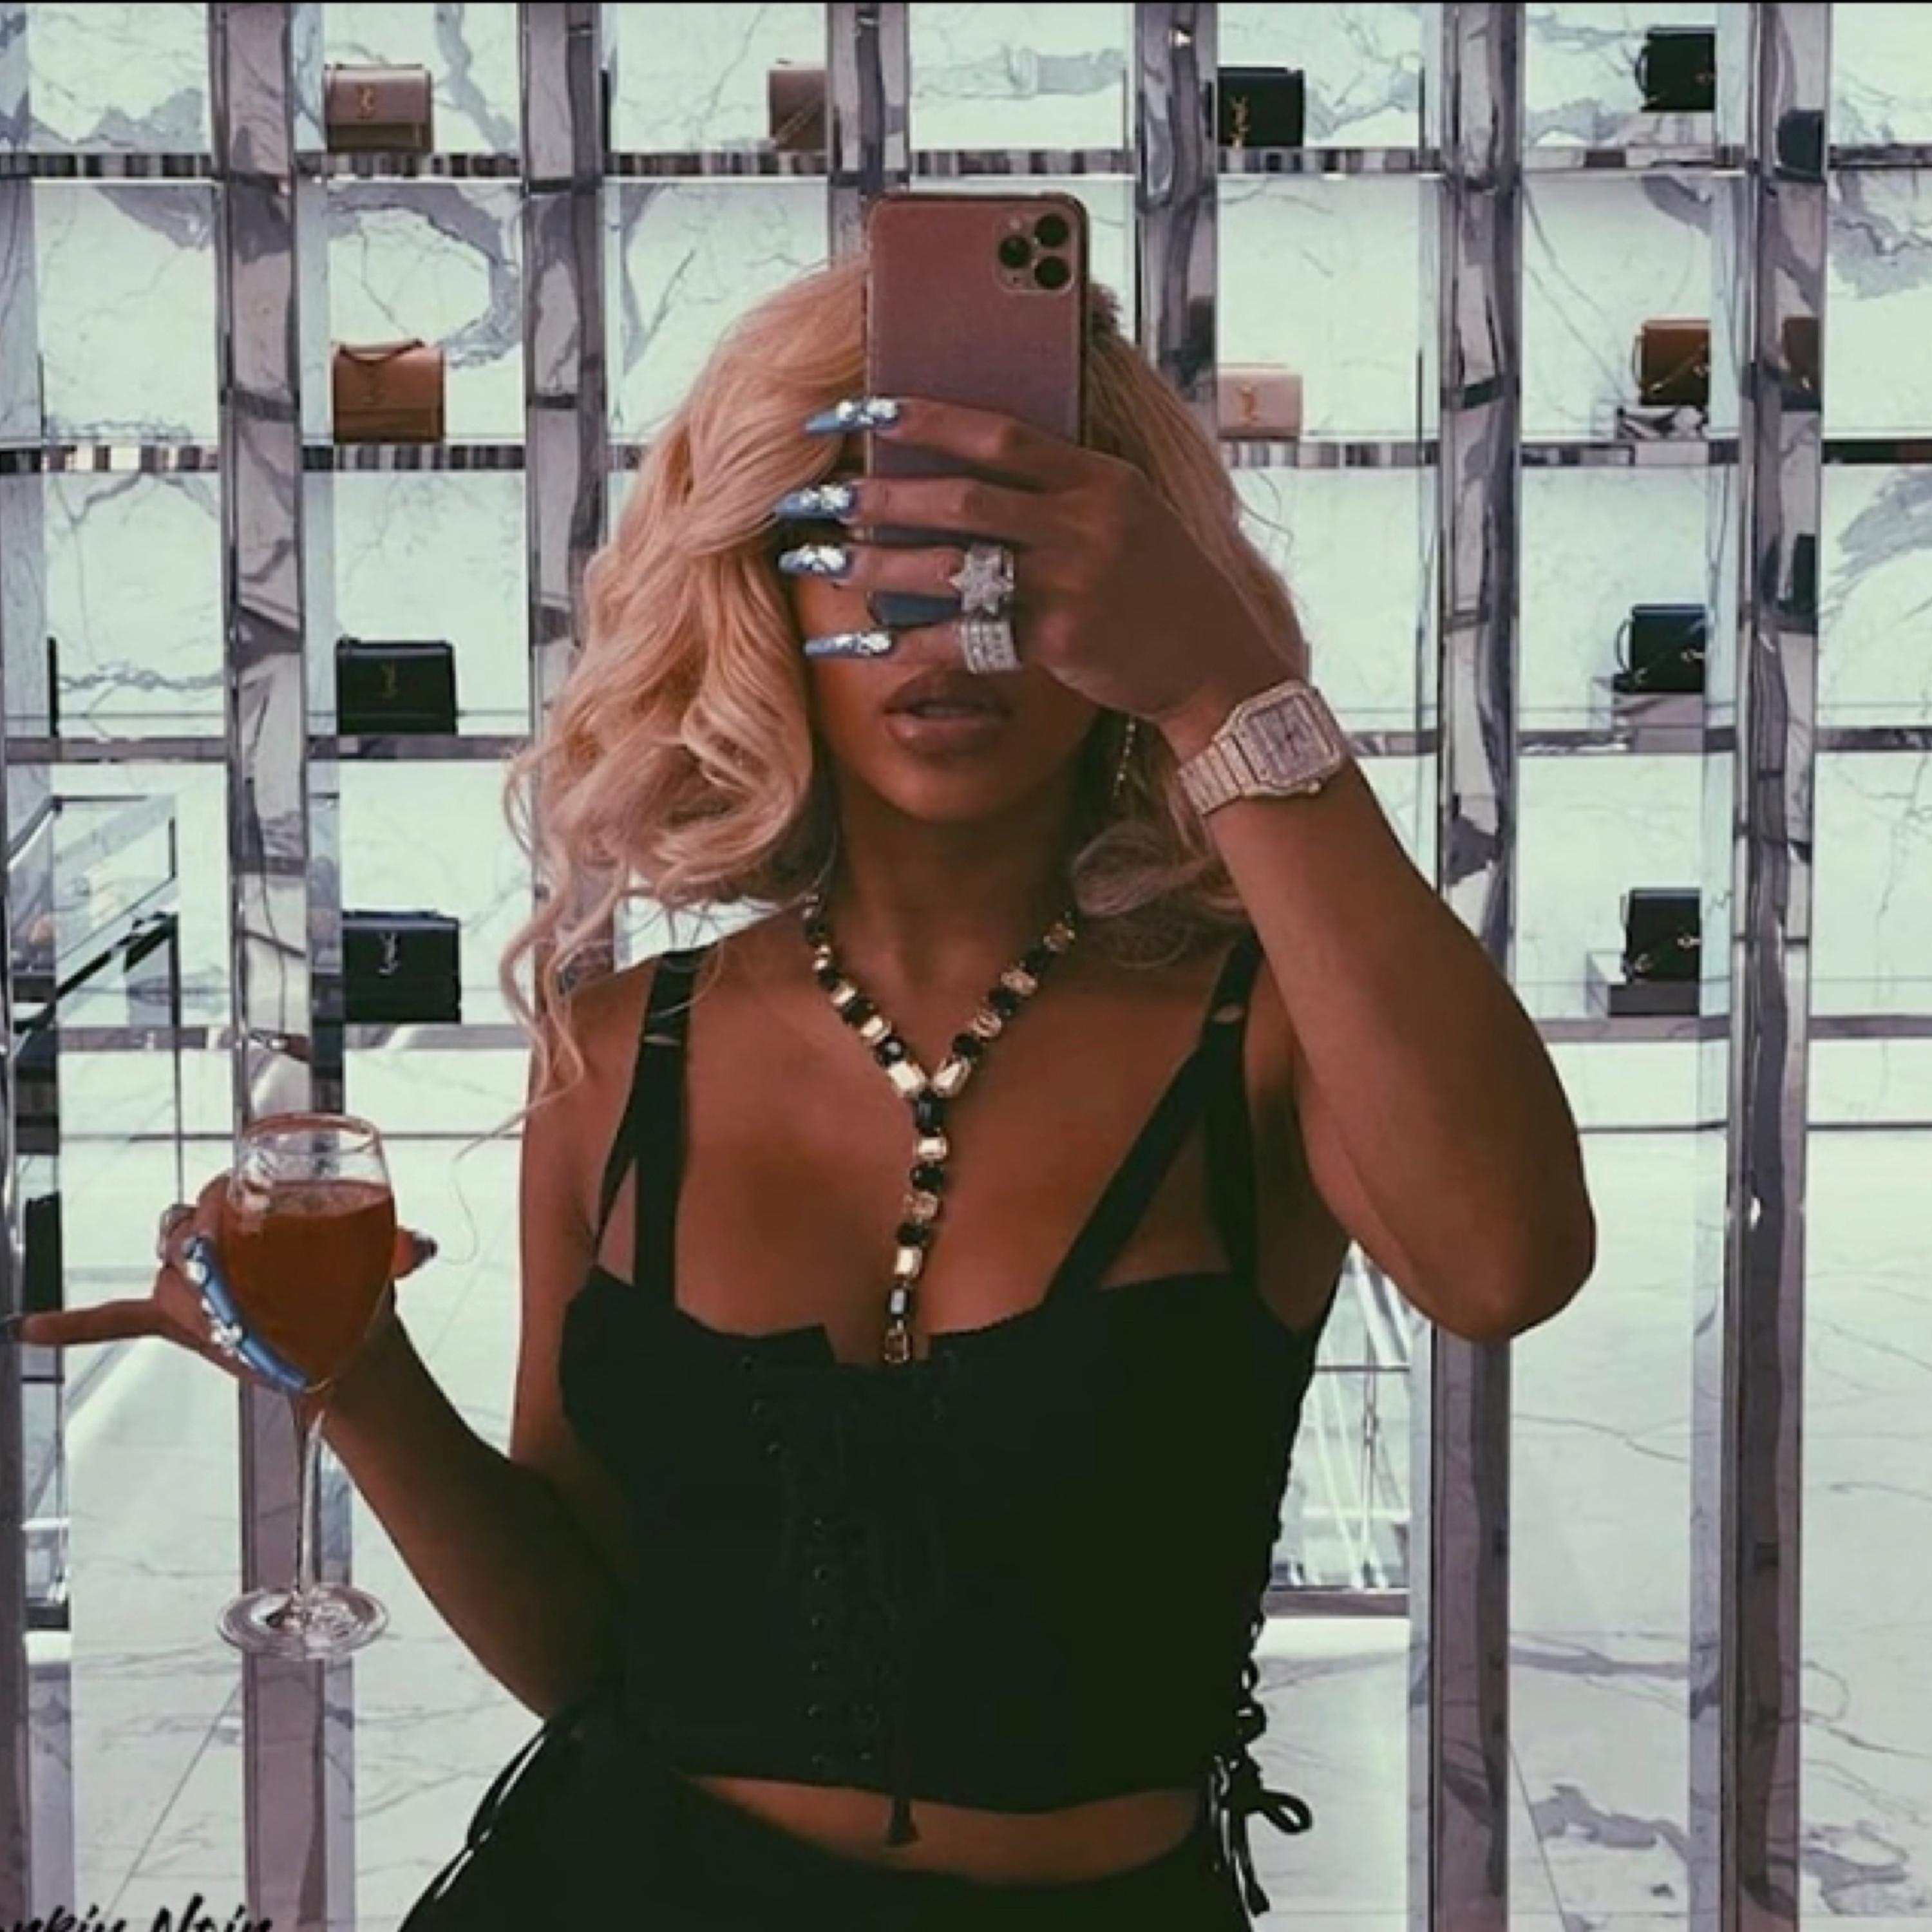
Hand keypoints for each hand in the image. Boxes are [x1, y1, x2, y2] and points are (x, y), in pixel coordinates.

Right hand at [2, 1171, 436, 1386]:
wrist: (351, 1351)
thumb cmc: (361, 1295)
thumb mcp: (381, 1261)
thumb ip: (399, 1246)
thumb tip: (420, 1248)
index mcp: (260, 1217)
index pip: (220, 1191)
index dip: (226, 1199)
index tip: (244, 1210)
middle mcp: (221, 1244)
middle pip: (187, 1223)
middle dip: (206, 1237)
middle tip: (239, 1263)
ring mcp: (199, 1284)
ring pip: (168, 1267)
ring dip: (187, 1282)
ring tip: (225, 1303)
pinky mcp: (184, 1322)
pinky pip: (119, 1317)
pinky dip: (77, 1322)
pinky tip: (34, 1328)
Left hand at [785, 391, 1303, 739]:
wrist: (1214, 661)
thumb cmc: (1157, 585)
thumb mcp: (1124, 513)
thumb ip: (1057, 488)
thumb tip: (959, 471)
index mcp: (1098, 478)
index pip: (999, 433)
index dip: (925, 420)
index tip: (861, 410)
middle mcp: (1085, 524)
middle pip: (964, 499)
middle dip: (883, 496)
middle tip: (822, 497)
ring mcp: (1073, 584)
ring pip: (956, 568)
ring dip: (880, 565)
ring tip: (823, 561)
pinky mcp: (1061, 641)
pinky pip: (968, 637)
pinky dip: (910, 639)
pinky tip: (864, 640)